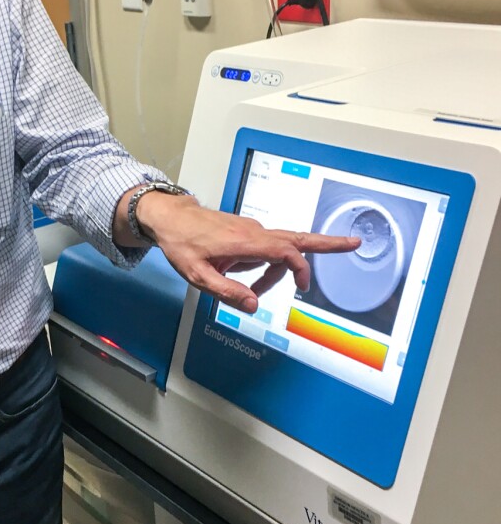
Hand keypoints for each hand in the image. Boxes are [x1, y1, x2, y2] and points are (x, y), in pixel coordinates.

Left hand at [137, 193, 359, 312]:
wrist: (169, 217)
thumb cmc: (181, 243)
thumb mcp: (197, 275)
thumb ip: (227, 292)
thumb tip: (254, 305)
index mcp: (244, 241)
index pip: (285, 251)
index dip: (299, 269)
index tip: (302, 287)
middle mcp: (253, 231)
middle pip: (298, 237)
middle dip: (327, 242)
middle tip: (354, 243)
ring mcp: (252, 229)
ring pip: (280, 250)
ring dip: (276, 272)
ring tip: (252, 289)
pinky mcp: (248, 231)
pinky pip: (267, 250)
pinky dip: (265, 265)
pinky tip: (240, 274)